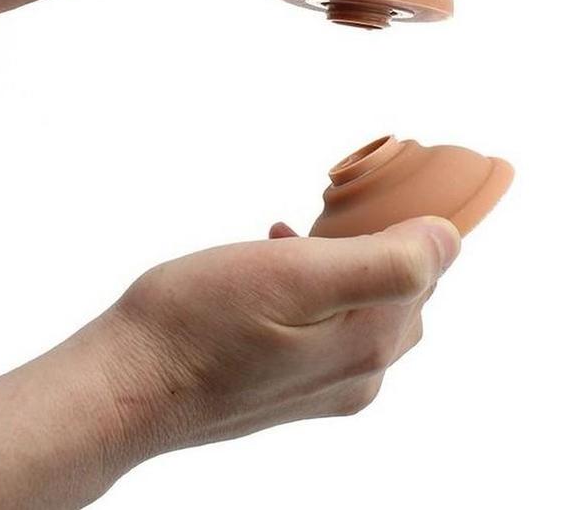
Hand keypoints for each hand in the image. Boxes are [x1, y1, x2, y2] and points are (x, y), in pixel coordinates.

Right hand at [102, 216, 459, 462]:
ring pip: (359, 302)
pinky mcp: (285, 385)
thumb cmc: (199, 321)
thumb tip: (450, 240)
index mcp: (369, 346)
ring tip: (297, 230)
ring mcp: (320, 386)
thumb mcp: (296, 275)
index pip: (426, 269)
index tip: (376, 188)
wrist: (124, 386)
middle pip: (399, 289)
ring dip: (341, 259)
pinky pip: (324, 323)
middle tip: (336, 206)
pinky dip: (312, 283)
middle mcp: (356, 375)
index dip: (410, 220)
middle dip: (377, 239)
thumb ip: (385, 263)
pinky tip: (272, 258)